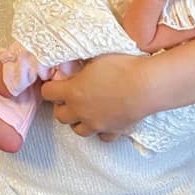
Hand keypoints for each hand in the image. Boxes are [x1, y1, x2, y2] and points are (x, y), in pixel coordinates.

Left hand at [40, 54, 155, 138]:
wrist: (146, 86)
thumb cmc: (122, 67)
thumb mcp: (96, 57)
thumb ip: (80, 63)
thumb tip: (73, 64)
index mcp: (72, 91)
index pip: (47, 93)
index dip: (50, 86)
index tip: (57, 82)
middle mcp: (81, 111)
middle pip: (60, 116)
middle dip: (62, 106)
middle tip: (70, 96)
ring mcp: (97, 124)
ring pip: (77, 130)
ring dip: (78, 120)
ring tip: (86, 109)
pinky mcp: (113, 131)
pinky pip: (102, 137)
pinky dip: (101, 130)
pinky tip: (106, 119)